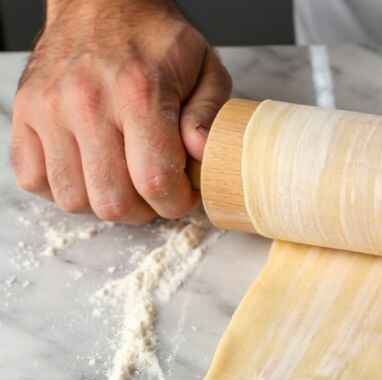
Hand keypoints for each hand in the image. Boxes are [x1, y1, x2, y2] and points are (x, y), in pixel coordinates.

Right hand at [10, 0, 231, 223]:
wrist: (101, 3)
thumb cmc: (156, 40)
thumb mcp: (205, 68)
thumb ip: (210, 116)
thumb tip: (203, 158)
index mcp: (139, 93)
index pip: (154, 180)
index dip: (175, 203)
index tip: (184, 195)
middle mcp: (87, 103)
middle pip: (111, 200)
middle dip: (143, 211)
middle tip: (155, 192)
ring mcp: (49, 109)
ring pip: (72, 199)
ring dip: (103, 202)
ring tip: (124, 180)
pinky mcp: (24, 114)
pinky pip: (34, 179)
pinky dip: (63, 187)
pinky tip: (89, 169)